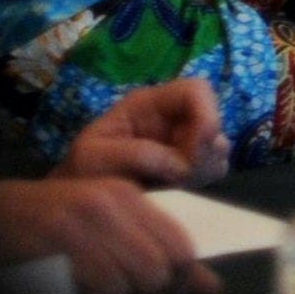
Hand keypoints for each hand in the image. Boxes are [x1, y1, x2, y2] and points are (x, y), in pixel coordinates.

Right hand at [0, 177, 219, 293]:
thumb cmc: (58, 221)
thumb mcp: (108, 221)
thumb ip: (157, 248)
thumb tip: (212, 289)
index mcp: (127, 196)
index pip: (180, 244)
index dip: (186, 277)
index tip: (174, 289)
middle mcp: (107, 206)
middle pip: (160, 269)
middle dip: (154, 292)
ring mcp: (78, 226)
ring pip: (131, 284)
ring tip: (100, 288)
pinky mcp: (52, 248)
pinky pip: (97, 291)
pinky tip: (78, 290)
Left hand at [56, 77, 228, 186]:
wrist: (76, 203)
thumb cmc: (78, 173)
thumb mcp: (93, 158)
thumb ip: (136, 155)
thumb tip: (182, 164)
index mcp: (148, 105)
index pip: (196, 90)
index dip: (207, 113)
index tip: (196, 148)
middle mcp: (172, 119)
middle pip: (214, 121)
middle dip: (204, 150)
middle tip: (180, 176)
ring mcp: (183, 142)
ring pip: (218, 148)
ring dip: (203, 168)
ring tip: (173, 186)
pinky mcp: (190, 166)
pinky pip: (213, 169)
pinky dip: (201, 181)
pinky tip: (176, 190)